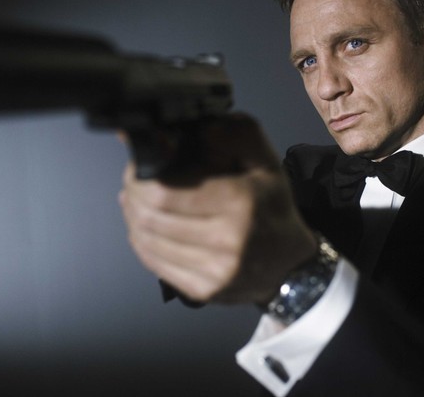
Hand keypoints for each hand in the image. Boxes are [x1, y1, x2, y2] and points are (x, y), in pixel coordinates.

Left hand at [118, 114, 317, 303]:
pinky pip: (155, 265)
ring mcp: (213, 271)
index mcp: (239, 201)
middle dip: (132, 196)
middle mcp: (226, 240)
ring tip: (136, 204)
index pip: (164, 192)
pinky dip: (142, 243)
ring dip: (133, 219)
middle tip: (132, 184)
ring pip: (147, 242)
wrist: (290, 264)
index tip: (138, 168)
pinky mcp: (202, 291)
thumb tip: (188, 131)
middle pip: (150, 217)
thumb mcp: (264, 159)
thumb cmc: (271, 206)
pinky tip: (146, 229)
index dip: (140, 178)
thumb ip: (232, 134)